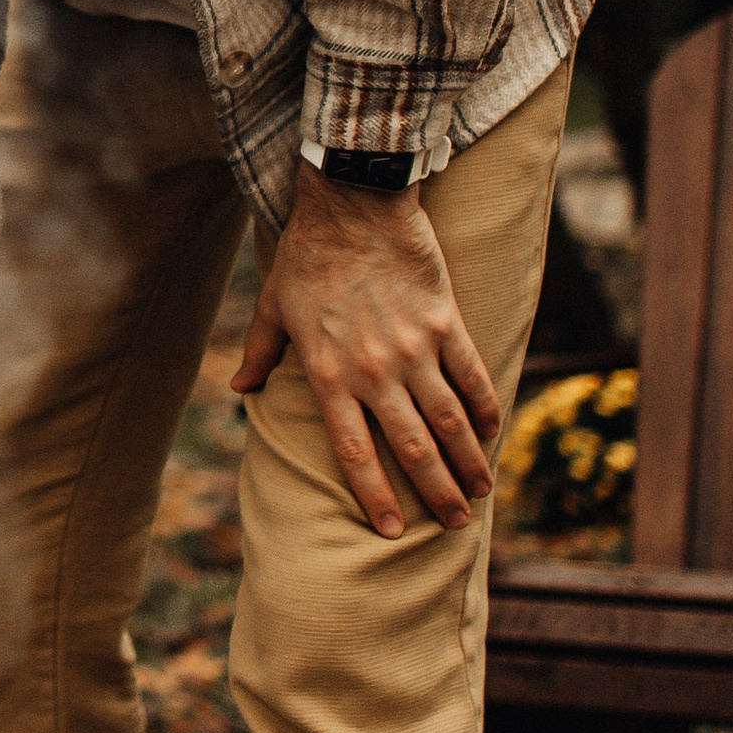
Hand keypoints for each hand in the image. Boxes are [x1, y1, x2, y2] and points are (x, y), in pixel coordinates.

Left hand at [231, 166, 497, 536]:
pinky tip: (493, 432)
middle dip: (435, 492)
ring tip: (481, 492)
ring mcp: (415, 348)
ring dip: (469, 460)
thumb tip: (240, 389)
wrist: (353, 203)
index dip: (374, 494)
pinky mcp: (446, 322)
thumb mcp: (272, 307)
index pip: (353, 451)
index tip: (390, 529)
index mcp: (328, 373)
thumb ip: (260, 353)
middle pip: (412, 447)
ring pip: (449, 420)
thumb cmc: (306, 255)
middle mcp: (374, 370)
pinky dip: (485, 407)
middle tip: (453, 524)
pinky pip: (472, 376)